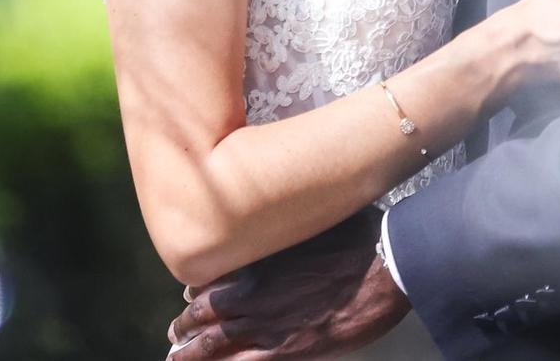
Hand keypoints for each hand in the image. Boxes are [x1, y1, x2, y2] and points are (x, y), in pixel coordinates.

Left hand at [166, 208, 409, 360]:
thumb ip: (289, 227)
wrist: (384, 266)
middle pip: (206, 312)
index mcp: (259, 258)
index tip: (192, 295)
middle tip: (175, 330)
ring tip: (176, 357)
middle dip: (187, 324)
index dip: (199, 290)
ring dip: (191, 352)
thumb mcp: (315, 220)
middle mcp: (254, 290)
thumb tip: (286, 212)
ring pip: (213, 344)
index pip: (213, 278)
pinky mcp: (287, 351)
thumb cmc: (357, 237)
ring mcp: (267, 324)